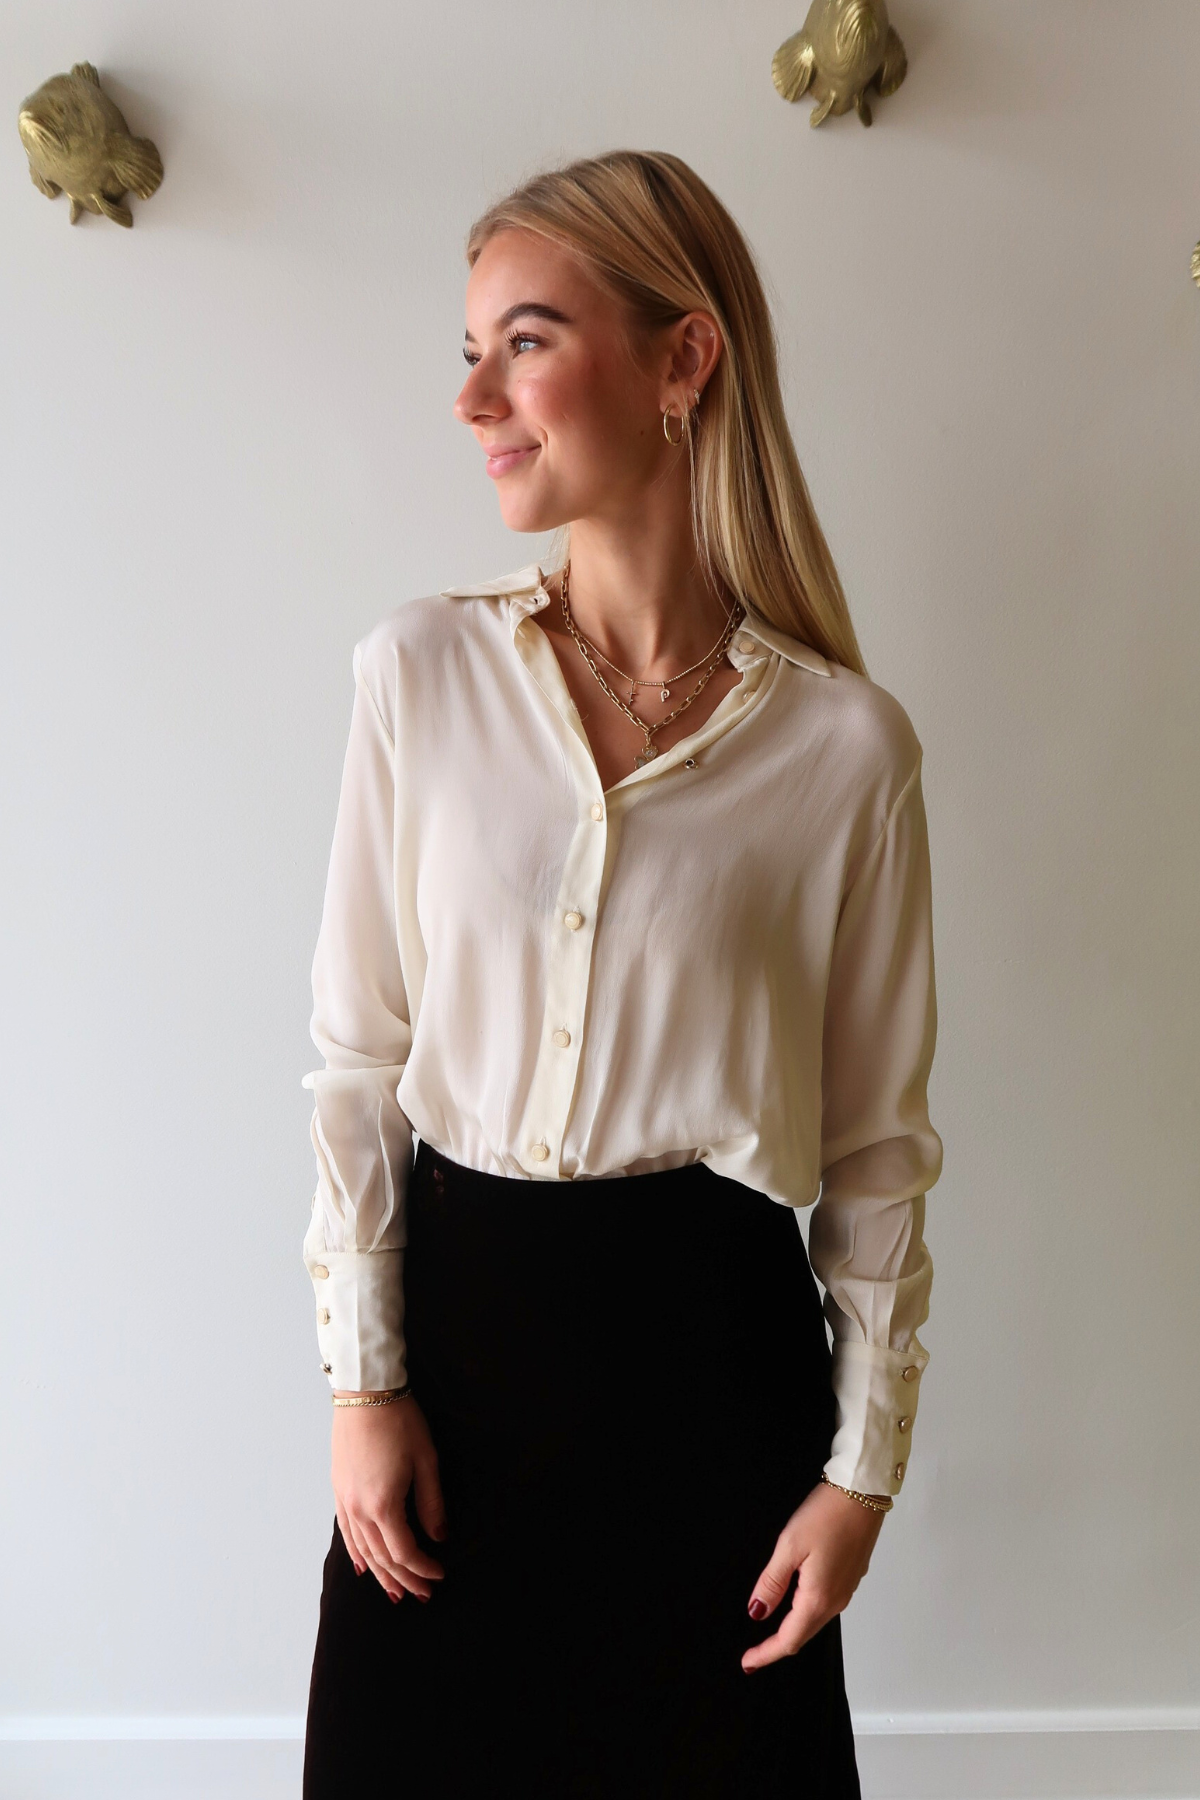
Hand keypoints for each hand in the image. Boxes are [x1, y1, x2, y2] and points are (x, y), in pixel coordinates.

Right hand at [331, 1392, 447, 1602]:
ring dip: (381, 1573)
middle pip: (382, 1557)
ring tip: (396, 1592)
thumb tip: (440, 1536)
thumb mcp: (426, 1461)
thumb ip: (432, 1503)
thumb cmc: (399, 1421)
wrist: (365, 1392)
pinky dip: (356, 1552)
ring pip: (363, 1549)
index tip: (439, 1574)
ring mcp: (345, 1501)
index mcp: (384, 1504)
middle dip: (404, 1578)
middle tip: (422, 1594)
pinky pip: (346, 1531)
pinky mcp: (339, 1490)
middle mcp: (359, 1509)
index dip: (423, 1567)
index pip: (404, 1551)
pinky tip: (364, 1566)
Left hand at [741, 1479, 885, 1671]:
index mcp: (818, 1597)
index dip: (766, 1654)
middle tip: (754, 1653)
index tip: (747, 1663)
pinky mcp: (851, 1576)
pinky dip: (807, 1612)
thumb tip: (757, 1612)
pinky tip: (795, 1601)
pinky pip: (825, 1604)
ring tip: (770, 1631)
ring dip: (793, 1629)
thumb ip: (772, 1582)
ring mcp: (846, 1588)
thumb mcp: (789, 1546)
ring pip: (815, 1620)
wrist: (863, 1492)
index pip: (789, 1639)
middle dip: (778, 1646)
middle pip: (803, 1634)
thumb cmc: (827, 1514)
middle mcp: (836, 1600)